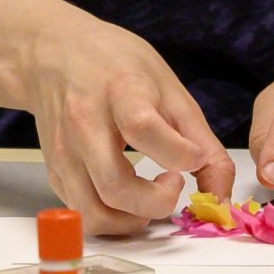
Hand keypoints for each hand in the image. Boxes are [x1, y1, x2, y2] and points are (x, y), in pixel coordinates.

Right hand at [21, 18, 234, 235]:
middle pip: (116, 185)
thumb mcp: (169, 87)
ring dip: (132, 221)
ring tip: (152, 197)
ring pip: (93, 211)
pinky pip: (82, 213)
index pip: (143, 128)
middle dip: (157, 202)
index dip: (177, 154)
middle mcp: (84, 123)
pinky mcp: (54, 170)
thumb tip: (219, 193)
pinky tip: (129, 198)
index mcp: (120, 91)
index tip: (193, 159)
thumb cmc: (116, 65)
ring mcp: (64, 150)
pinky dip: (112, 219)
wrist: (54, 53)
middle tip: (175, 183)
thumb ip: (201, 141)